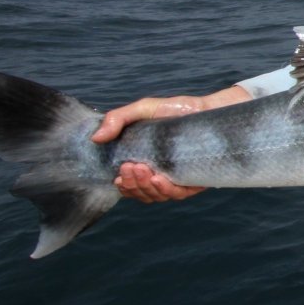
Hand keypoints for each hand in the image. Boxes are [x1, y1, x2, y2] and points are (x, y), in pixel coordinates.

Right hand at [91, 85, 251, 201]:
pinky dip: (166, 190)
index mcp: (145, 163)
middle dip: (133, 185)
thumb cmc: (175, 109)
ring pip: (157, 196)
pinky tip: (159, 179)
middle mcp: (160, 174)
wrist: (208, 108)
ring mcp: (177, 179)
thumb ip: (118, 119)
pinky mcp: (195, 180)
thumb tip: (95, 138)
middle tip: (131, 167)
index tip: (118, 176)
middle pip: (141, 193)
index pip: (129, 185)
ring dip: (146, 188)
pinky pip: (179, 195)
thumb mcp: (143, 109)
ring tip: (144, 170)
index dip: (123, 186)